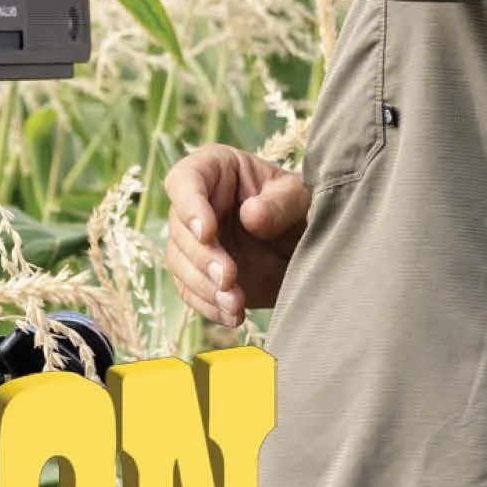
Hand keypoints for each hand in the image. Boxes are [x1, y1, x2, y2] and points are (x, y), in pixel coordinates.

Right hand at [162, 145, 309, 328]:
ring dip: (204, 286)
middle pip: (179, 229)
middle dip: (201, 257)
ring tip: (235, 304)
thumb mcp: (299, 197)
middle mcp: (197, 204)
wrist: (306, 243)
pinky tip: (231, 316)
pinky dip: (208, 306)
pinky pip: (190, 290)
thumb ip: (280, 203)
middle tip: (228, 278)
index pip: (185, 181)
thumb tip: (250, 215)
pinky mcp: (199, 272)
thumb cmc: (300, 206)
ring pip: (180, 263)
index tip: (208, 232)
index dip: (190, 206)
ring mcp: (195, 240)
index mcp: (214, 170)